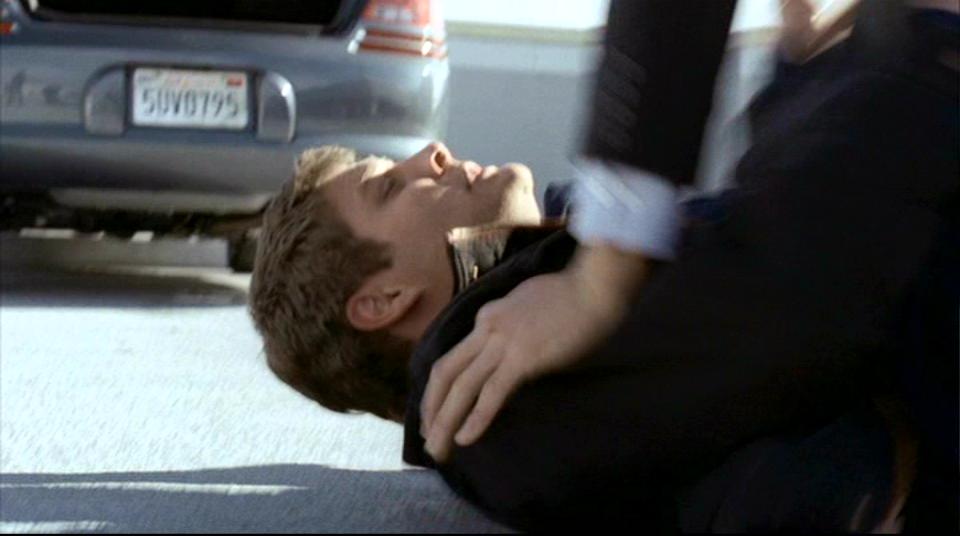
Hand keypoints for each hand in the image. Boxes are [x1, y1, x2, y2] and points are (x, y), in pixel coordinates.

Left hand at [420, 245, 647, 462]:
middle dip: (431, 408)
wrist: (595, 286)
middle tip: (425, 439)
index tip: (435, 411)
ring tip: (437, 451)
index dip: (439, 388)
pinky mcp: (522, 359)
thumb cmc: (574, 294)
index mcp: (487, 317)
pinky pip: (491, 394)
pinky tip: (465, 439)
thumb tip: (514, 347)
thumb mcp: (528, 305)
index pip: (454, 356)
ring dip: (444, 421)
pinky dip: (476, 418)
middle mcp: (485, 329)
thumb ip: (513, 326)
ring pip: (461, 387)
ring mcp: (502, 343)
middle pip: (445, 373)